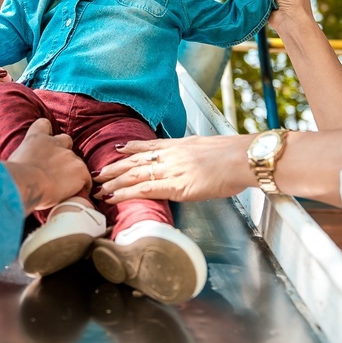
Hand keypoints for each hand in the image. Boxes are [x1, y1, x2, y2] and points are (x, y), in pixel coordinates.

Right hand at [4, 119, 91, 213]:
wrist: (28, 183)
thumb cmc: (14, 176)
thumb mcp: (14, 162)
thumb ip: (22, 160)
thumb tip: (17, 170)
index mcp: (36, 138)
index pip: (43, 124)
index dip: (46, 132)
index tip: (46, 141)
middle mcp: (55, 143)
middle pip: (65, 140)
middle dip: (63, 151)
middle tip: (56, 168)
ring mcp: (70, 156)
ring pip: (76, 162)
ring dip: (72, 171)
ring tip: (64, 187)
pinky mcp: (81, 170)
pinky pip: (86, 179)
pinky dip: (82, 186)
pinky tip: (75, 194)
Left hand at [93, 134, 255, 203]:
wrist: (243, 158)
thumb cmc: (235, 156)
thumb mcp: (210, 148)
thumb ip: (196, 155)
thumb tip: (195, 162)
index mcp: (180, 145)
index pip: (149, 146)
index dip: (131, 149)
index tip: (117, 150)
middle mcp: (171, 155)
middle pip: (136, 160)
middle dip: (115, 167)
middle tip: (98, 173)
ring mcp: (172, 170)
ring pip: (135, 175)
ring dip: (114, 182)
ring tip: (99, 187)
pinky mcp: (176, 186)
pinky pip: (145, 190)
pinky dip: (126, 194)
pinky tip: (114, 197)